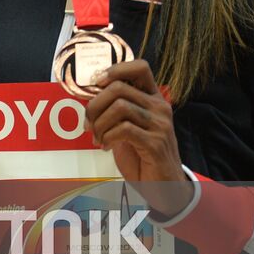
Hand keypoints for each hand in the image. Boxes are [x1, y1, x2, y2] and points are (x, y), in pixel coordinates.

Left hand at [84, 59, 193, 216]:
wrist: (164, 185)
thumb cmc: (142, 153)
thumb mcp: (129, 125)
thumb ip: (116, 109)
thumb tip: (90, 96)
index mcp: (154, 98)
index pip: (140, 67)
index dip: (115, 69)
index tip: (97, 83)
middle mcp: (160, 107)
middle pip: (119, 87)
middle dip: (94, 105)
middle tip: (89, 123)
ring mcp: (160, 125)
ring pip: (119, 107)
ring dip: (99, 123)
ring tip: (98, 137)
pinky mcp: (155, 143)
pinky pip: (123, 129)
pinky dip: (107, 137)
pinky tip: (106, 146)